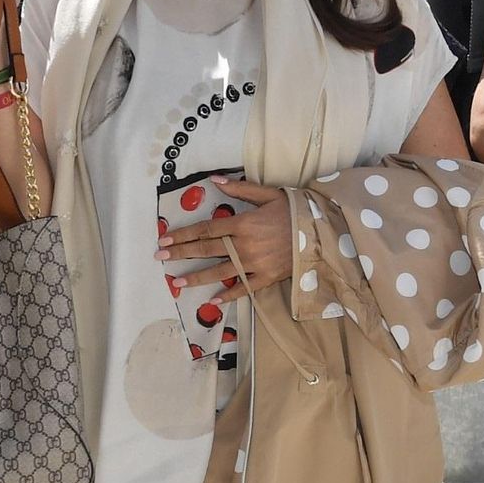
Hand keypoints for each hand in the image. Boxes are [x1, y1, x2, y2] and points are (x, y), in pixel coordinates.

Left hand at [155, 178, 293, 303]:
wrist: (323, 232)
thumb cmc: (295, 210)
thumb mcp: (268, 194)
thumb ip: (240, 188)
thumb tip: (214, 181)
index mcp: (243, 223)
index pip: (206, 230)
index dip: (184, 234)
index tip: (165, 239)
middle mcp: (244, 245)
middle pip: (207, 250)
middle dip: (181, 254)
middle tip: (160, 259)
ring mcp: (255, 264)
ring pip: (220, 272)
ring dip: (197, 277)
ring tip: (177, 283)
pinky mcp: (267, 277)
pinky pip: (244, 288)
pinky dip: (228, 295)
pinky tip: (212, 301)